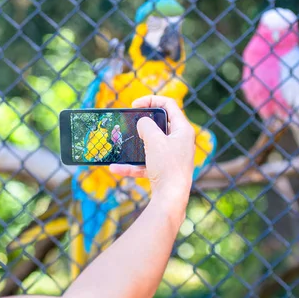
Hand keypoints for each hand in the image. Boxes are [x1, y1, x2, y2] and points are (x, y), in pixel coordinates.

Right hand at [109, 95, 194, 214]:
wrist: (171, 197)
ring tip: (121, 145)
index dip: (151, 100)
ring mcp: (172, 156)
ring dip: (134, 146)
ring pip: (151, 145)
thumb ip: (146, 126)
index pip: (169, 105)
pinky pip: (146, 164)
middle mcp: (180, 141)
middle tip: (130, 122)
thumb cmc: (167, 166)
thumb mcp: (154, 140)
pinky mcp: (164, 170)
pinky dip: (132, 165)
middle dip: (142, 124)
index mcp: (183, 130)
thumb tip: (143, 122)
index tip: (135, 104)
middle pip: (160, 125)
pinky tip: (116, 168)